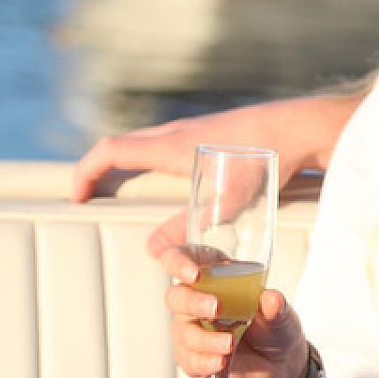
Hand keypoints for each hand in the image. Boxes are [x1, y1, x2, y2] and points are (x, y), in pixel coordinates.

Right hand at [71, 93, 360, 209]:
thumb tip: (153, 250)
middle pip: (122, 143)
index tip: (77, 195)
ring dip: (125, 160)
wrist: (301, 128)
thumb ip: (187, 228)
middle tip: (90, 194)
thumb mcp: (226, 202)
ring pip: (144, 139)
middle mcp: (178, 131)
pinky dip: (149, 156)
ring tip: (119, 187)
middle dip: (99, 167)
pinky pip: (165, 140)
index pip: (110, 151)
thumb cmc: (267, 162)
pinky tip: (164, 176)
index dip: (86, 172)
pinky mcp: (211, 129)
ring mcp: (194, 126)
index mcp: (172, 146)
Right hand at [162, 244, 308, 377]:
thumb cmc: (275, 327)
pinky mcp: (192, 357)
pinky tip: (221, 362)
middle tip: (216, 308)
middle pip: (176, 296)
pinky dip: (203, 361)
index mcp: (219, 277)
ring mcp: (193, 330)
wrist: (281, 364)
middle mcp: (199, 301)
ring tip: (229, 344)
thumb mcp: (282, 315)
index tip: (193, 273)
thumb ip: (276, 307)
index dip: (181, 262)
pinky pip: (187, 359)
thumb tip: (272, 298)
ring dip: (204, 338)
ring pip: (181, 331)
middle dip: (193, 302)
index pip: (190, 259)